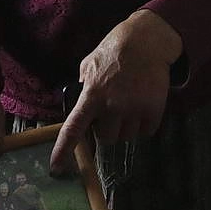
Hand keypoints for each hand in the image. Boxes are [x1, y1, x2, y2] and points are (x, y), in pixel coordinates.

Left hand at [50, 10, 181, 174]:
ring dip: (128, 127)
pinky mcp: (153, 109)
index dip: (64, 150)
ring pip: (127, 137)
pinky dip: (145, 124)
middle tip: (114, 112)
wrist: (146, 41)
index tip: (56, 168)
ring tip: (131, 105)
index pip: (73, 129)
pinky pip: (147, 131)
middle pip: (106, 138)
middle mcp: (111, 106)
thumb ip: (84, 86)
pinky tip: (144, 106)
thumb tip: (80, 102)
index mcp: (91, 96)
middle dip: (108, 129)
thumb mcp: (89, 64)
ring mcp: (133, 109)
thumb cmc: (114, 50)